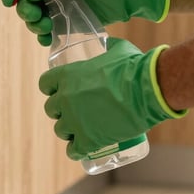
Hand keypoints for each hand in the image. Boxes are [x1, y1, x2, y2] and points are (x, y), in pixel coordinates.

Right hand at [1, 0, 170, 45]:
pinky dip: (42, 36)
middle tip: (37, 16)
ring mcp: (58, 6)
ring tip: (45, 28)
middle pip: (24, 1)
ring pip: (33, 17)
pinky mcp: (66, 22)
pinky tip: (47, 38)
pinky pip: (46, 31)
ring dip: (33, 24)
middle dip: (25, 10)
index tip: (9, 1)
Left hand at [39, 37, 185, 159]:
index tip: (59, 90)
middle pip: (50, 108)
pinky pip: (73, 150)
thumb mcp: (118, 50)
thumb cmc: (134, 68)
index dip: (52, 88)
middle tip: (74, 110)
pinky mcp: (88, 140)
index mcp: (67, 75)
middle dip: (60, 110)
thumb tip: (107, 42)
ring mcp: (75, 121)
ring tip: (80, 130)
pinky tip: (82, 149)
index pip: (45, 83)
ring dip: (68, 130)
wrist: (148, 91)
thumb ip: (108, 46)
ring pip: (60, 130)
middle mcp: (65, 98)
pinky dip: (77, 150)